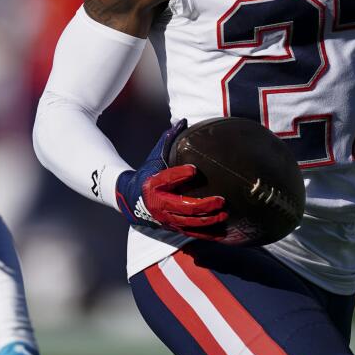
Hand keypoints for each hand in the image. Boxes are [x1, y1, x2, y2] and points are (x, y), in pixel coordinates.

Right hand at [115, 119, 227, 235]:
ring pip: (190, 222)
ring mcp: (166, 218)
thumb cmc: (147, 174)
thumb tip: (183, 120)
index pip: (167, 179)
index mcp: (153, 184)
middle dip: (204, 205)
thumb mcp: (154, 157)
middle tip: (221, 199)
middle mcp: (159, 203)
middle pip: (184, 206)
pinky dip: (207, 233)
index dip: (180, 174)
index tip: (194, 169)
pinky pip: (191, 233)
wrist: (130, 199)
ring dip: (208, 219)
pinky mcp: (172, 227)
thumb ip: (168, 140)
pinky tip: (222, 232)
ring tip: (224, 213)